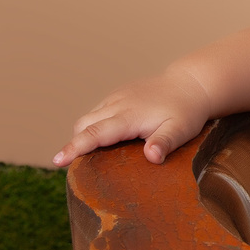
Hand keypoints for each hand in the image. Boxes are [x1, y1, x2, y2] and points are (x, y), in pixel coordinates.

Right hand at [54, 67, 213, 166]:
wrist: (192, 84)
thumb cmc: (187, 111)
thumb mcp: (181, 129)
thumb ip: (165, 142)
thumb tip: (151, 157)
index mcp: (129, 116)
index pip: (95, 134)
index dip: (75, 148)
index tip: (57, 161)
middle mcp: (118, 104)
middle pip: (84, 125)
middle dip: (75, 144)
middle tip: (74, 165)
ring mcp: (118, 97)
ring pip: (89, 117)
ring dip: (84, 134)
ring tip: (88, 155)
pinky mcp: (120, 94)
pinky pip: (98, 111)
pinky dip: (94, 125)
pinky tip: (105, 137)